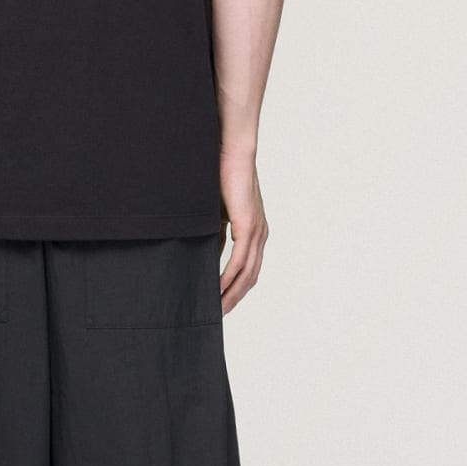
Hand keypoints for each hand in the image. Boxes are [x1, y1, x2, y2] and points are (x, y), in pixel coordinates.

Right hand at [217, 147, 267, 313]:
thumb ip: (215, 233)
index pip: (248, 269)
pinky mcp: (248, 225)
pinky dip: (229, 278)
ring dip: (232, 293)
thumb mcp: (216, 212)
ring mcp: (256, 231)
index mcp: (254, 231)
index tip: (221, 303)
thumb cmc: (222, 175)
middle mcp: (259, 235)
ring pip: (247, 273)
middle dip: (234, 298)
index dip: (236, 289)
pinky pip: (240, 260)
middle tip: (217, 315)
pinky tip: (218, 289)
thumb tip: (207, 254)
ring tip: (216, 309)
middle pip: (250, 278)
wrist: (230, 150)